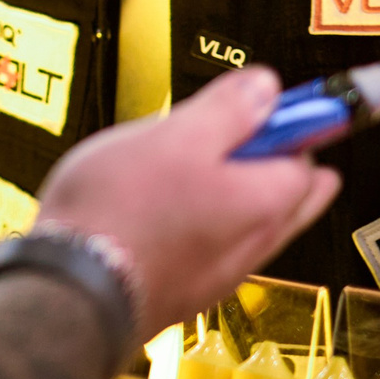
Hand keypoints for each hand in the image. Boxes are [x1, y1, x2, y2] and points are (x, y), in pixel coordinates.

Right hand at [32, 68, 340, 337]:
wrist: (73, 289)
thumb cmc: (121, 214)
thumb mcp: (176, 135)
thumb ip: (229, 109)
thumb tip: (265, 89)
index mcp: (265, 200)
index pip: (307, 155)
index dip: (287, 121)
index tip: (269, 102)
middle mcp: (254, 243)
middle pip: (286, 196)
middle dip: (269, 161)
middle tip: (240, 132)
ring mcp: (220, 272)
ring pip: (249, 223)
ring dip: (233, 192)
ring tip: (190, 164)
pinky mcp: (186, 288)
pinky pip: (214, 246)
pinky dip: (204, 222)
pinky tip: (167, 208)